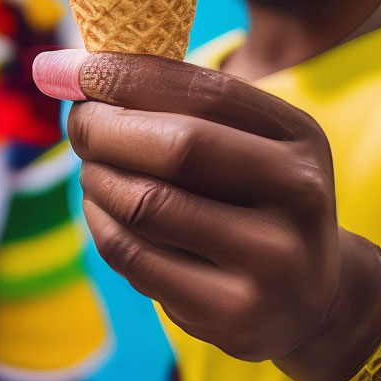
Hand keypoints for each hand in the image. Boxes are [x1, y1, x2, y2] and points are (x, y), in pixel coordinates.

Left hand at [33, 50, 380, 380]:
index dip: (128, 74)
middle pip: (176, 146)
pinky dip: (100, 223)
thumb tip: (67, 69)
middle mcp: (299, 195)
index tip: (71, 67)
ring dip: (97, 177)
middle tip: (78, 123)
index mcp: (300, 137)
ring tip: (91, 168)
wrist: (312, 298)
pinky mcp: (234, 313)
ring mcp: (272, 261)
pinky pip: (134, 257)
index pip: (205, 90)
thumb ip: (177, 102)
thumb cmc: (252, 196)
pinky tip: (100, 209)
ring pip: (145, 204)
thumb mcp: (246, 142)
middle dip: (105, 127)